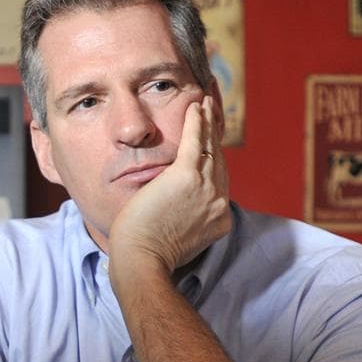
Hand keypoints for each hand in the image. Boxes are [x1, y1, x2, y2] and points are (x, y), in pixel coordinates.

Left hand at [108, 95, 230, 275]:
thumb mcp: (179, 237)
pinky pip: (195, 140)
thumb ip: (186, 218)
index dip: (216, 155)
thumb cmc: (149, 255)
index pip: (219, 179)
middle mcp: (218, 201)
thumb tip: (178, 208)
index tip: (214, 140)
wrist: (142, 261)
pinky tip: (195, 105)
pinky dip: (196, 120)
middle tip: (214, 108)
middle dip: (216, 132)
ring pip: (210, 146)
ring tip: (206, 100)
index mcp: (218, 217)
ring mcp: (205, 188)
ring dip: (208, 119)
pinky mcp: (185, 176)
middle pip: (218, 158)